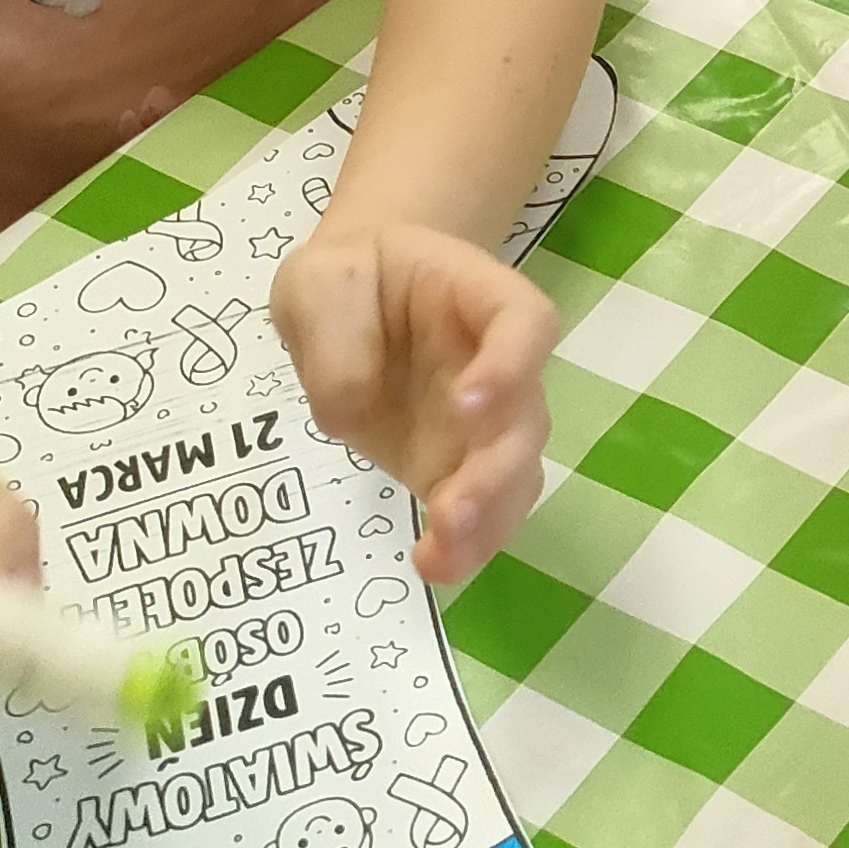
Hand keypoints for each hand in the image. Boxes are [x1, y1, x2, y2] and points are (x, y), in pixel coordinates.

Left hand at [272, 223, 555, 582]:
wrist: (348, 303)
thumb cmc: (347, 281)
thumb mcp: (321, 282)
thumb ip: (336, 335)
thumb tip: (349, 411)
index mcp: (480, 298)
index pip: (523, 324)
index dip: (511, 365)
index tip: (468, 406)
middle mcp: (500, 366)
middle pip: (527, 417)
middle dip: (496, 469)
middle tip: (454, 508)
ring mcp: (484, 424)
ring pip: (515, 475)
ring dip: (487, 519)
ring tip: (442, 556)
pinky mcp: (455, 467)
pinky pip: (480, 510)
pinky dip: (464, 544)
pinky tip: (434, 566)